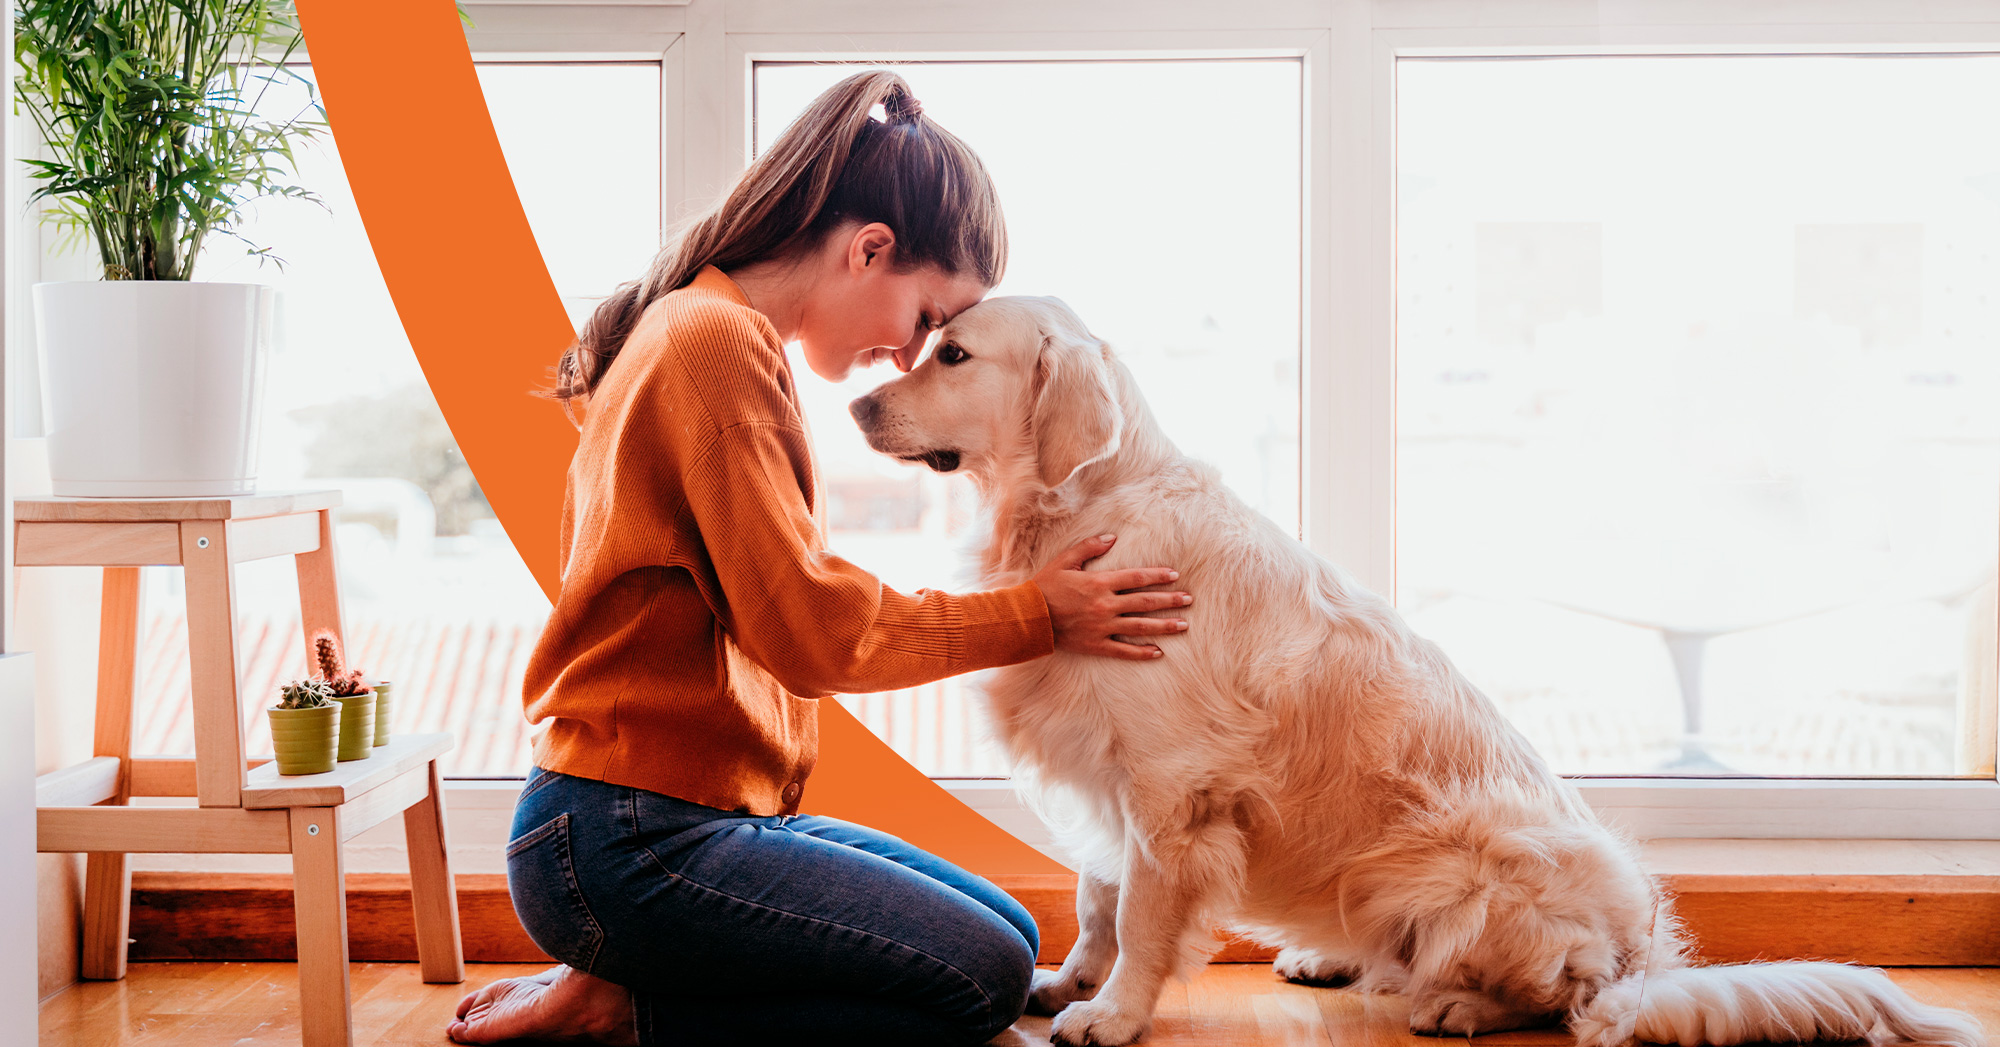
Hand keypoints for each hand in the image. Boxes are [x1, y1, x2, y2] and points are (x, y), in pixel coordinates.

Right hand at [1033, 534, 1191, 660]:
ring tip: (1183, 625)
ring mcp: (1103, 627)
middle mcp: (1105, 605)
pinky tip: (1157, 652)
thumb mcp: (1065, 561)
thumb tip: (1112, 538)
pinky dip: (1141, 652)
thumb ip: (1089, 547)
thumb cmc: (1045, 586)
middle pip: (1145, 602)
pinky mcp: (1097, 644)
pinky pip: (1124, 649)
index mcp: (1100, 583)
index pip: (1136, 577)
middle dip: (1169, 600)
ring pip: (1140, 626)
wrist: (1029, 617)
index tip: (1174, 575)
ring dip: (1164, 626)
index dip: (1157, 576)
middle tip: (1189, 600)